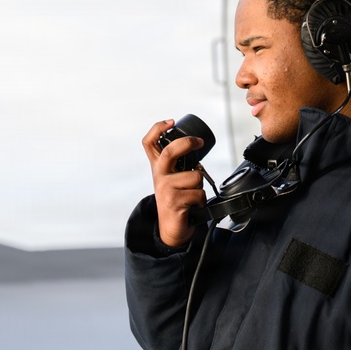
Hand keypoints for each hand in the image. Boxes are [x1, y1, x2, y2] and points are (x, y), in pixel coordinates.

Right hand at [142, 120, 206, 246]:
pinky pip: (198, 193)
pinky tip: (192, 206)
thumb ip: (178, 163)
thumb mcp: (173, 178)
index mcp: (158, 167)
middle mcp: (159, 175)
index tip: (171, 121)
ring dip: (200, 187)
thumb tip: (195, 147)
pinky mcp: (174, 201)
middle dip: (187, 143)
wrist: (171, 228)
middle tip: (198, 142)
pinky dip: (201, 201)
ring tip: (192, 195)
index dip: (158, 128)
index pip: (149, 143)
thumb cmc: (176, 199)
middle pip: (170, 151)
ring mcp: (165, 188)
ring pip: (195, 176)